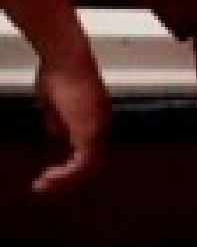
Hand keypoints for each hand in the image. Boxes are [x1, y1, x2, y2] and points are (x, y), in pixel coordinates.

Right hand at [33, 47, 109, 191]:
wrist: (65, 58)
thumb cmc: (58, 74)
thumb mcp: (55, 105)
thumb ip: (59, 123)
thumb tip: (58, 138)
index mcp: (95, 120)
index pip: (89, 152)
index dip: (71, 168)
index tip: (50, 176)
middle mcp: (102, 126)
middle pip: (92, 163)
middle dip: (68, 180)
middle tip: (46, 188)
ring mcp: (99, 128)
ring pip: (90, 167)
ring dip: (66, 181)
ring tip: (44, 187)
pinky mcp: (91, 129)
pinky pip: (84, 161)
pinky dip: (68, 174)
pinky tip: (50, 179)